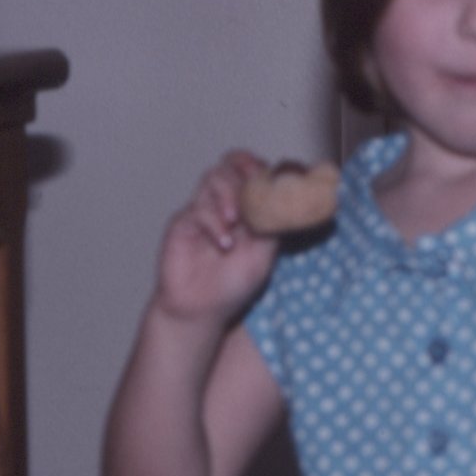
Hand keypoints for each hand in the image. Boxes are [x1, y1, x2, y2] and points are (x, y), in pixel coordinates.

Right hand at [151, 150, 281, 326]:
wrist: (202, 309)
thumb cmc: (233, 282)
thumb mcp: (264, 253)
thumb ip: (273, 225)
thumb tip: (292, 200)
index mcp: (245, 207)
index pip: (250, 170)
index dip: (261, 167)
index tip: (275, 176)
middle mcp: (222, 203)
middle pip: (229, 166)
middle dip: (244, 170)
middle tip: (254, 186)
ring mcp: (201, 210)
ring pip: (212, 178)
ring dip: (229, 195)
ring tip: (236, 221)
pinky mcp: (182, 223)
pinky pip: (197, 210)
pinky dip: (214, 223)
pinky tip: (224, 244)